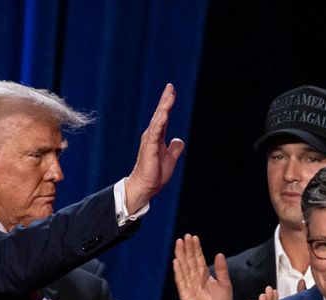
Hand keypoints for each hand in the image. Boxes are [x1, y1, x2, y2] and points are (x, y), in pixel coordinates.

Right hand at [125, 83, 184, 211]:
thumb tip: (179, 140)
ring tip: (169, 96)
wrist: (146, 186)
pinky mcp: (149, 148)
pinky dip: (159, 123)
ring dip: (163, 108)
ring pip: (157, 121)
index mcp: (157, 136)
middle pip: (160, 114)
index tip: (171, 91)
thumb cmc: (155, 173)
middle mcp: (152, 135)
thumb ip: (175, 148)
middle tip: (170, 87)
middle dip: (165, 100)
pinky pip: (154, 133)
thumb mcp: (170, 158)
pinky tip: (164, 114)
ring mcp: (149, 141)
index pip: (163, 116)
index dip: (167, 103)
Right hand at [172, 235, 232, 299]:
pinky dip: (178, 271)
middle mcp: (196, 280)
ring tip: (179, 243)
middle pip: (190, 261)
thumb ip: (222, 270)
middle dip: (188, 248)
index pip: (199, 259)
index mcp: (205, 276)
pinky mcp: (185, 294)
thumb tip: (219, 254)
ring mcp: (189, 286)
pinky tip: (176, 261)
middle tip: (185, 236)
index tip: (194, 238)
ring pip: (184, 268)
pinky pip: (181, 281)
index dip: (196, 249)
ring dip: (181, 255)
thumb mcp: (225, 285)